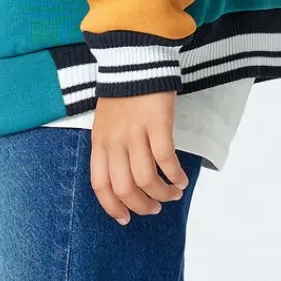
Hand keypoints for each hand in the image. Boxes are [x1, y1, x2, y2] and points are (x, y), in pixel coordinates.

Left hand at [88, 91, 190, 223]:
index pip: (100, 185)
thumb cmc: (123, 95)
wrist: (134, 61)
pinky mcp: (157, 123)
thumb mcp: (106, 124)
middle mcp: (114, 141)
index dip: (112, 206)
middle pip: (124, 188)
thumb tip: (126, 180)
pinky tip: (181, 179)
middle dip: (142, 206)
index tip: (125, 219)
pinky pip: (166, 159)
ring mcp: (135, 133)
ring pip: (146, 178)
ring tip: (173, 194)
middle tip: (155, 209)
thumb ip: (112, 150)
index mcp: (99, 143)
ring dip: (162, 193)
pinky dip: (175, 175)